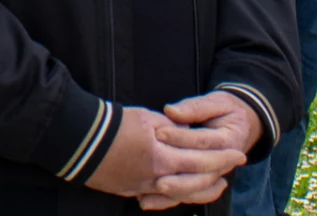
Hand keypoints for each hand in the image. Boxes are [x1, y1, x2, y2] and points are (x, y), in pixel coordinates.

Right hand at [85, 106, 244, 198]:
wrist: (77, 139)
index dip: (223, 156)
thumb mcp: (146, 119)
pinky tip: (185, 191)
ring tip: (217, 182)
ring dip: (203, 188)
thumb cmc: (111, 124)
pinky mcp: (132, 191)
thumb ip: (171, 130)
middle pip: (197, 181)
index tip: (238, 152)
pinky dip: (179, 195)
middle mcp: (157, 177)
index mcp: (163, 156)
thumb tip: (185, 135)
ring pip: (182, 194)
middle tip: (234, 165)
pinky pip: (162, 198)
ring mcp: (144, 187)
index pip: (202, 158)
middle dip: (219, 173)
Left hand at [135, 92, 261, 208]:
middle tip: (154, 170)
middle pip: (202, 175)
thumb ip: (196, 107)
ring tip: (151, 190)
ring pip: (195, 190)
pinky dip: (168, 200)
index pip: (203, 142)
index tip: (159, 132)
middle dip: (178, 175)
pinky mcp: (201, 181)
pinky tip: (147, 201)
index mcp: (229, 142)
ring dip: (174, 193)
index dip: (181, 137)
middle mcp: (223, 164)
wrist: (242, 125)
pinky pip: (186, 195)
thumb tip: (172, 111)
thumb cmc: (226, 111)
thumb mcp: (217, 102)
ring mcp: (213, 176)